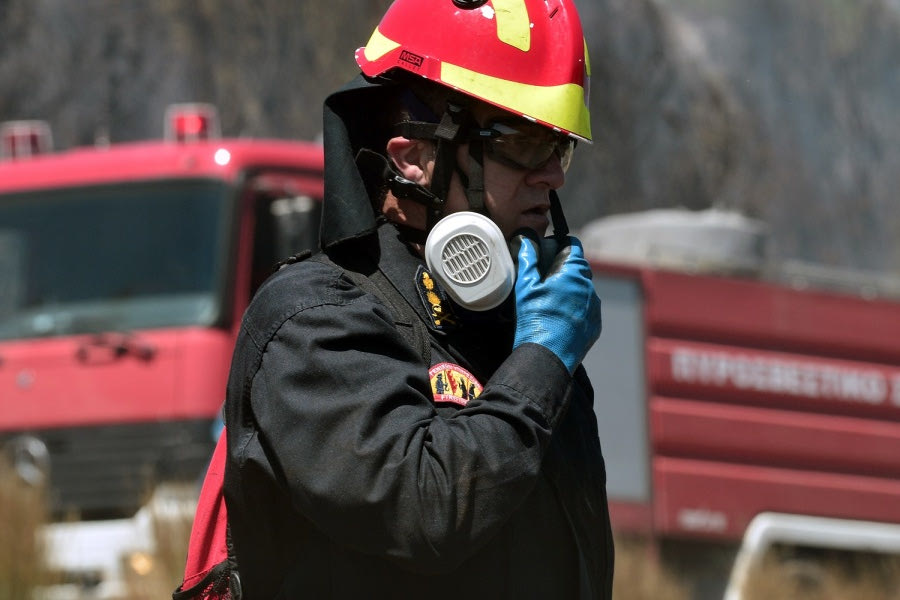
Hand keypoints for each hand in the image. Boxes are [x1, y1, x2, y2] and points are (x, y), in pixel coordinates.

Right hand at [511, 232, 601, 373]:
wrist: (547, 356)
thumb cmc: (535, 319)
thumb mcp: (525, 287)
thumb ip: (528, 260)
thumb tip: (527, 241)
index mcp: (573, 272)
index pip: (573, 246)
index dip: (561, 245)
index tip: (551, 251)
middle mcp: (588, 287)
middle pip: (579, 269)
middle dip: (565, 270)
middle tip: (546, 280)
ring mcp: (594, 307)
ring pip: (584, 290)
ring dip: (571, 291)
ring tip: (551, 304)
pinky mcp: (595, 324)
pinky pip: (587, 310)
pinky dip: (576, 310)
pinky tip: (559, 319)